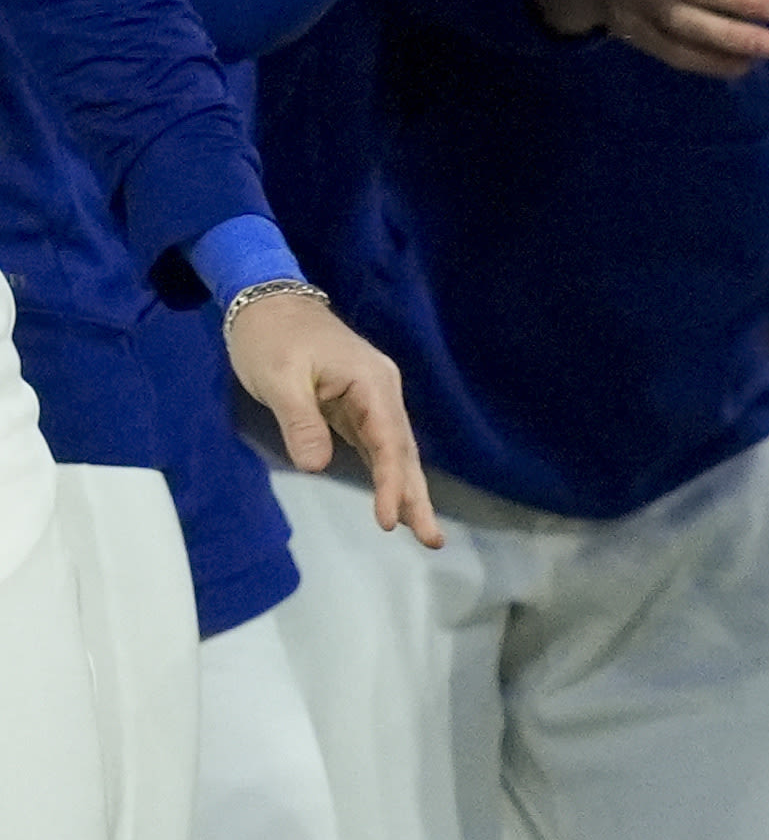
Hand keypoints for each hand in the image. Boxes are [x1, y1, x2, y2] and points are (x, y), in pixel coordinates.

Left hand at [226, 288, 441, 549]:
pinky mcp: (354, 406)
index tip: (388, 520)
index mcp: (371, 383)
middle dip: (416, 495)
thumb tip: (317, 466)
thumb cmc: (271, 336)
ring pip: (394, 451)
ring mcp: (370, 399)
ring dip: (407, 488)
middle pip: (403, 451)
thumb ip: (301, 422)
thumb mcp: (279, 378)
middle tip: (431, 539)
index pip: (388, 442)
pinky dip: (387, 472)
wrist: (266, 300)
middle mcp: (381, 392)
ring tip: (421, 528)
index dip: (391, 483)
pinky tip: (394, 496)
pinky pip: (377, 445)